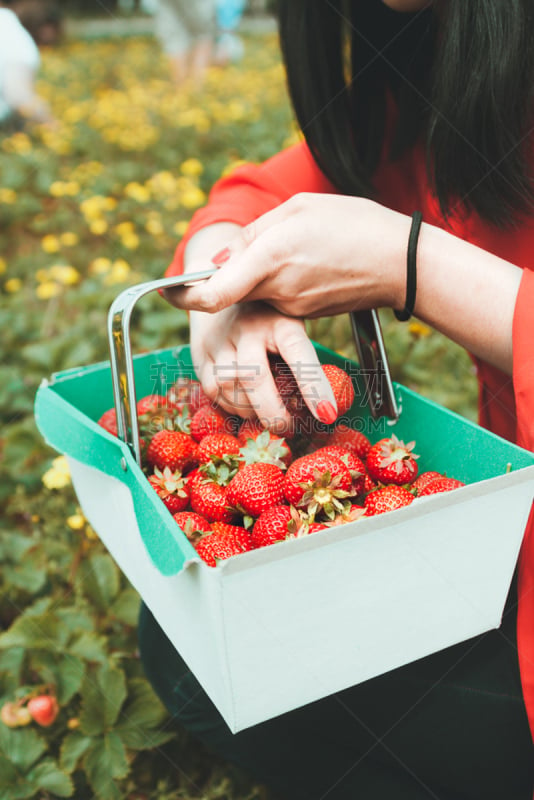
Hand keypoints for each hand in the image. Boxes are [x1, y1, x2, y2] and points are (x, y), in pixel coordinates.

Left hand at [164, 194, 409, 316]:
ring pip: (255, 292)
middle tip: (247, 248)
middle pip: (230, 290)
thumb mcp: (299, 209)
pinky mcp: (307, 315)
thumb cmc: (354, 225)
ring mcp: (292, 307)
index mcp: (270, 258)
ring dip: (258, 274)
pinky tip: (310, 263)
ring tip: (296, 247)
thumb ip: (253, 234)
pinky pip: (278, 299)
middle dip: (226, 274)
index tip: (169, 289)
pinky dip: (280, 283)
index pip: (211, 292)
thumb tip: (220, 261)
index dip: (183, 296)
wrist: (402, 263)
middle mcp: (277, 289)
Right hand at [189, 301, 336, 430]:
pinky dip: (230, 405)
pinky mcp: (200, 352)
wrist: (223, 292)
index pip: (298, 352)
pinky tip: (244, 407)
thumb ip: (301, 361)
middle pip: (254, 375)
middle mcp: (247, 327)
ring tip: (265, 414)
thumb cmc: (269, 320)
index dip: (313, 386)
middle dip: (272, 411)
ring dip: (249, 410)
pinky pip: (212, 389)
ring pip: (229, 384)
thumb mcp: (291, 328)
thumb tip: (321, 407)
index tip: (326, 414)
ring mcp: (220, 339)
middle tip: (287, 427)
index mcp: (280, 321)